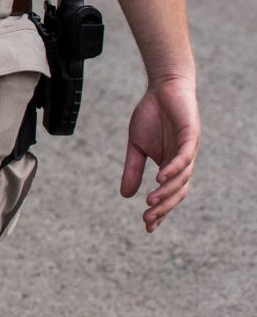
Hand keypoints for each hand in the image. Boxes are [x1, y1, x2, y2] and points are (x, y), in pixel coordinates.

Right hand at [122, 76, 199, 231]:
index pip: (169, 194)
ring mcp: (188, 151)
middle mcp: (183, 163)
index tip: (148, 226)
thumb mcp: (136, 146)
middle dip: (164, 207)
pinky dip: (173, 169)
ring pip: (182, 178)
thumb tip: (125, 195)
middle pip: (178, 192)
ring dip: (167, 192)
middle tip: (147, 218)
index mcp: (171, 167)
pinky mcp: (190, 136)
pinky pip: (184, 157)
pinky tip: (160, 177)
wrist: (163, 89)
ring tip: (150, 201)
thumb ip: (133, 170)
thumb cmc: (152, 116)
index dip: (161, 211)